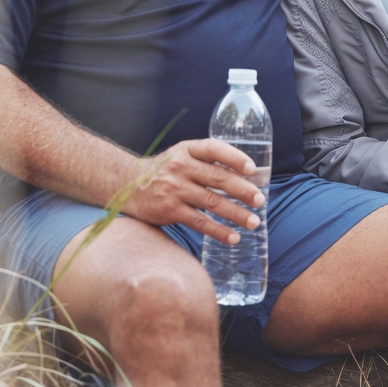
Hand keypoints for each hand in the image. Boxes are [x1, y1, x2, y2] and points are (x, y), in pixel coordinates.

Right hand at [125, 139, 266, 243]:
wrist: (127, 184)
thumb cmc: (164, 170)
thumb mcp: (181, 155)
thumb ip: (206, 161)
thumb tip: (245, 176)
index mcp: (186, 149)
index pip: (214, 149)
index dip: (234, 157)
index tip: (252, 169)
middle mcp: (180, 166)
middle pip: (218, 178)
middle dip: (243, 190)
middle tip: (260, 201)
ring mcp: (174, 189)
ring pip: (212, 202)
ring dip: (236, 213)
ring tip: (253, 222)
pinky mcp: (169, 210)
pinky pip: (199, 222)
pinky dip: (219, 231)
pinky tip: (233, 237)